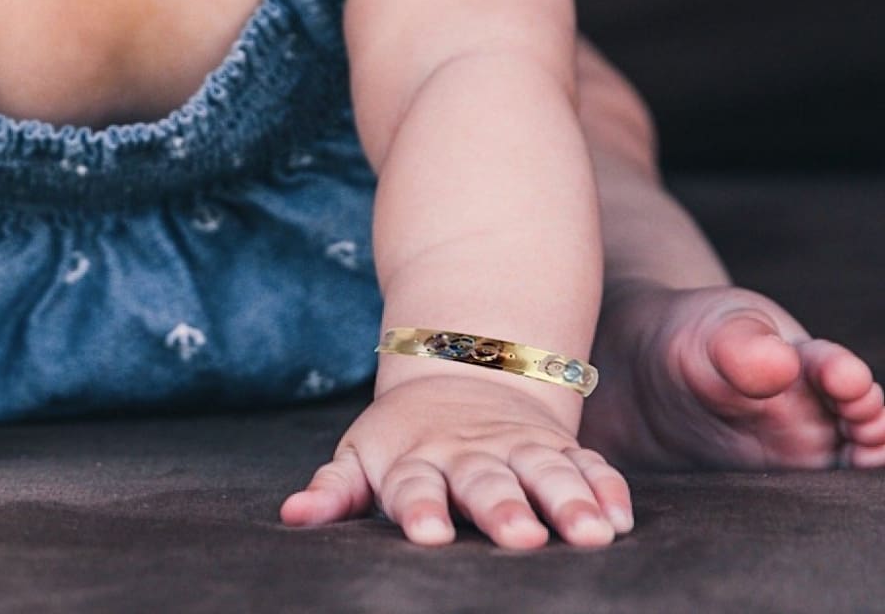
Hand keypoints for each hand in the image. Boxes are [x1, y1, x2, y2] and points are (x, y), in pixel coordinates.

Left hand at [280, 374, 632, 548]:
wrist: (460, 374)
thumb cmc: (403, 437)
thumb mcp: (361, 454)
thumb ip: (333, 489)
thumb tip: (291, 516)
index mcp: (417, 460)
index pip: (415, 487)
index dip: (419, 509)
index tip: (428, 535)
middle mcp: (471, 453)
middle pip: (487, 481)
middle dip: (504, 509)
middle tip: (522, 538)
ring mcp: (517, 446)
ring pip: (545, 471)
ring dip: (568, 499)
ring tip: (592, 533)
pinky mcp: (556, 445)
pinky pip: (586, 464)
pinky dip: (605, 486)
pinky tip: (621, 517)